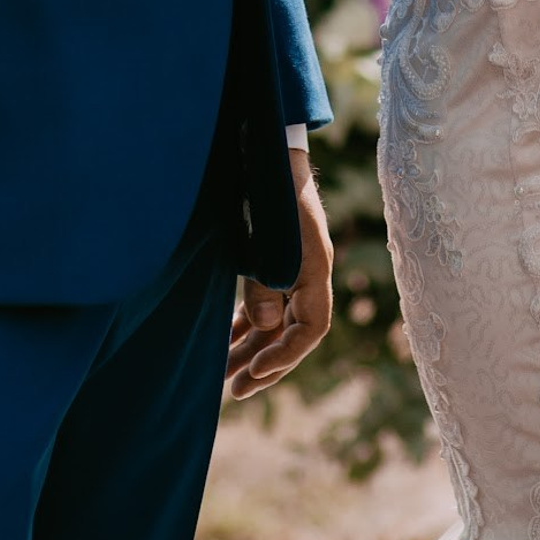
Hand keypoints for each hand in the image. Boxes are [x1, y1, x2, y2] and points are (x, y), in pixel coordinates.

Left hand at [227, 149, 332, 398]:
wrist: (269, 149)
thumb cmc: (268, 191)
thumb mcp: (264, 241)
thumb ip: (264, 287)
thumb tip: (262, 329)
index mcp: (315, 268)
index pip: (311, 330)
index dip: (284, 356)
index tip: (252, 373)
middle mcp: (310, 272)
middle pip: (295, 333)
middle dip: (266, 364)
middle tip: (235, 391)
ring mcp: (295, 266)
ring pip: (278, 321)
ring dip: (253, 348)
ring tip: (223, 375)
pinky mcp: (278, 259)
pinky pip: (269, 303)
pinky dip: (249, 323)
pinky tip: (228, 338)